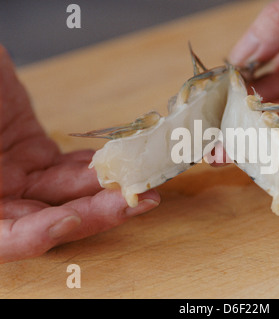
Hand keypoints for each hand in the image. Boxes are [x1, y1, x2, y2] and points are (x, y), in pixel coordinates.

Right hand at [0, 46, 159, 262]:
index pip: (2, 238)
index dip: (35, 236)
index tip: (68, 218)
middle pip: (47, 218)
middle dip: (93, 213)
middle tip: (134, 202)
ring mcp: (15, 174)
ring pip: (66, 193)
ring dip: (103, 188)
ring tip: (138, 178)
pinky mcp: (33, 151)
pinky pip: (69, 166)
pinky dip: (93, 165)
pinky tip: (116, 159)